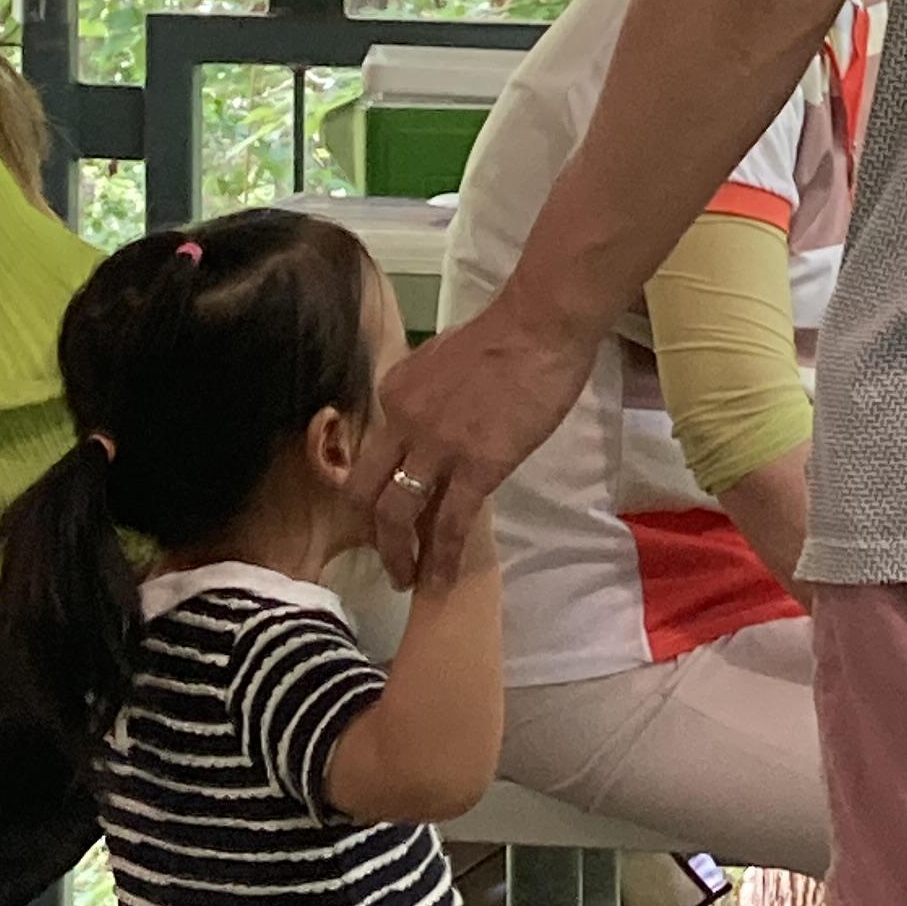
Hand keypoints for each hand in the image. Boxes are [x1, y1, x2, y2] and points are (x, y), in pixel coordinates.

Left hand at [349, 289, 596, 591]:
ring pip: (399, 513)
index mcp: (394, 393)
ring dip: (398, 554)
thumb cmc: (505, 335)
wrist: (539, 326)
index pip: (374, 452)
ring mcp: (437, 446)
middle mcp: (402, 422)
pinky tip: (442, 579)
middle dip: (371, 533)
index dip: (377, 489)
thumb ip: (427, 394)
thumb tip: (432, 420)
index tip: (388, 513)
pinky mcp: (477, 466)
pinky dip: (442, 557)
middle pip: (366, 491)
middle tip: (385, 559)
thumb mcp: (440, 359)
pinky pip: (451, 522)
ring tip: (407, 580)